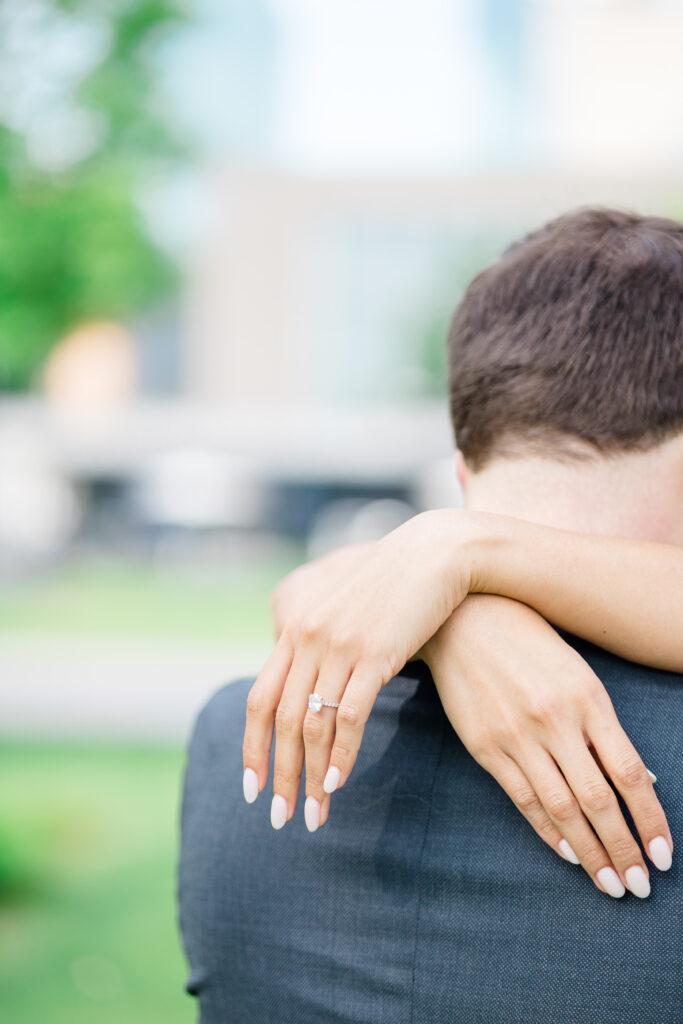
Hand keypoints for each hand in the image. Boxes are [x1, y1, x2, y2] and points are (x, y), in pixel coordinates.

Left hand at [242, 511, 473, 830]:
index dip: (252, 748)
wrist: (433, 554)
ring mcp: (340, 646)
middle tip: (281, 818)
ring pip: (312, 724)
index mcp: (296, 631)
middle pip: (280, 720)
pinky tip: (339, 781)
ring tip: (315, 814)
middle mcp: (309, 639)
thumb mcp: (344, 613)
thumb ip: (319, 645)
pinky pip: (350, 715)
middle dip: (278, 776)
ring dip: (310, 775)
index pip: (259, 700)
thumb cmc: (391, 588)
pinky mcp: (375, 654)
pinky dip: (342, 753)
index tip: (252, 788)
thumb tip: (309, 689)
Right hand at [422, 595, 673, 897]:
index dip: (649, 818)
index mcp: (586, 697)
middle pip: (597, 800)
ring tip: (609, 884)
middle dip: (623, 849)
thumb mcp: (578, 672)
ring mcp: (516, 735)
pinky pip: (522, 798)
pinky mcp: (484, 746)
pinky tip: (568, 852)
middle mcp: (554, 720)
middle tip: (640, 887)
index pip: (628, 772)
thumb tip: (639, 778)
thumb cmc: (529, 641)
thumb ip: (604, 727)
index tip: (663, 855)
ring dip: (589, 853)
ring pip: (560, 808)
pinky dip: (547, 830)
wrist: (461, 620)